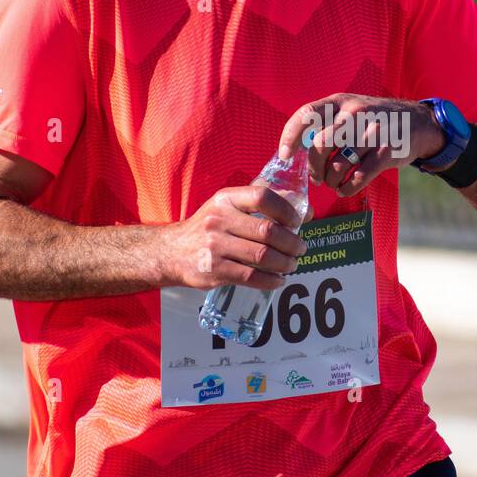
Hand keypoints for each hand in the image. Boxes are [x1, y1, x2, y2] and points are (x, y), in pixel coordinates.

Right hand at [161, 184, 314, 289]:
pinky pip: (251, 277)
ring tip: (291, 265)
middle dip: (291, 243)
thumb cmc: (208, 227)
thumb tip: (306, 210)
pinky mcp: (215, 270)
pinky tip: (278, 280)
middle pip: (267, 231)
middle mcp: (219, 220)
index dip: (286, 209)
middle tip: (300, 249)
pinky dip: (271, 280)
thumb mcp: (227, 205)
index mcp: (226, 199)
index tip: (297, 222)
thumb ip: (261, 203)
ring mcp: (215, 246)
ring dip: (285, 263)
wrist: (171, 252)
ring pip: (263, 256)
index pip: (262, 196)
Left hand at [277, 93, 446, 196]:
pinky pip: (359, 176)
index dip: (291, 136)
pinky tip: (345, 188)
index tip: (285, 155)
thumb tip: (297, 149)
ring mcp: (372, 133)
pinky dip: (347, 188)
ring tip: (333, 183)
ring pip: (339, 164)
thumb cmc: (374, 119)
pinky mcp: (386, 152)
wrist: (417, 122)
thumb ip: (326, 122)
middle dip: (314, 167)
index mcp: (340, 102)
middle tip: (317, 177)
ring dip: (331, 180)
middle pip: (320, 144)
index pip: (307, 115)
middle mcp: (355, 114)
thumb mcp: (350, 108)